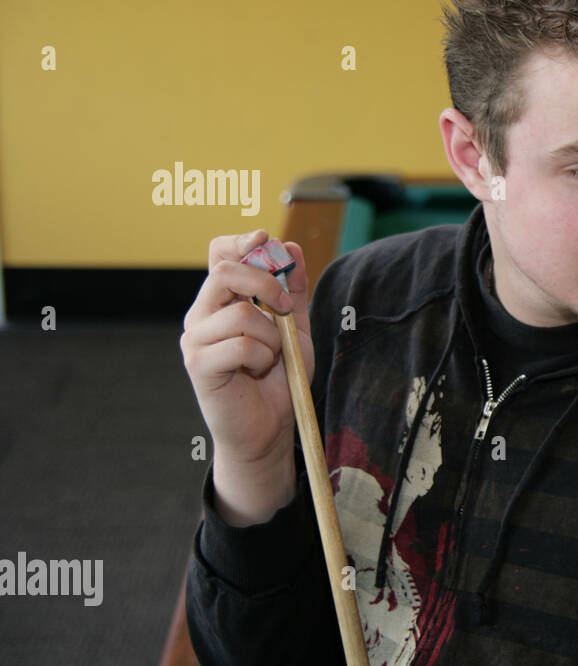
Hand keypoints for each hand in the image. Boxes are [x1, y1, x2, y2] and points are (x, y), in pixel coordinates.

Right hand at [180, 230, 313, 471]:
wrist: (268, 427)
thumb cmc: (278, 379)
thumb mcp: (294, 328)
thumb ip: (292, 291)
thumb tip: (290, 246)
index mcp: (221, 300)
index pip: (219, 253)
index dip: (240, 240)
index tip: (264, 238)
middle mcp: (201, 315)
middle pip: (224, 271)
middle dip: (266, 282)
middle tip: (283, 309)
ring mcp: (195, 339)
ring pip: (240, 312)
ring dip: (271, 334)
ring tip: (272, 356)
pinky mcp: (198, 365)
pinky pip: (240, 344)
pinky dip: (262, 356)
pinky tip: (259, 371)